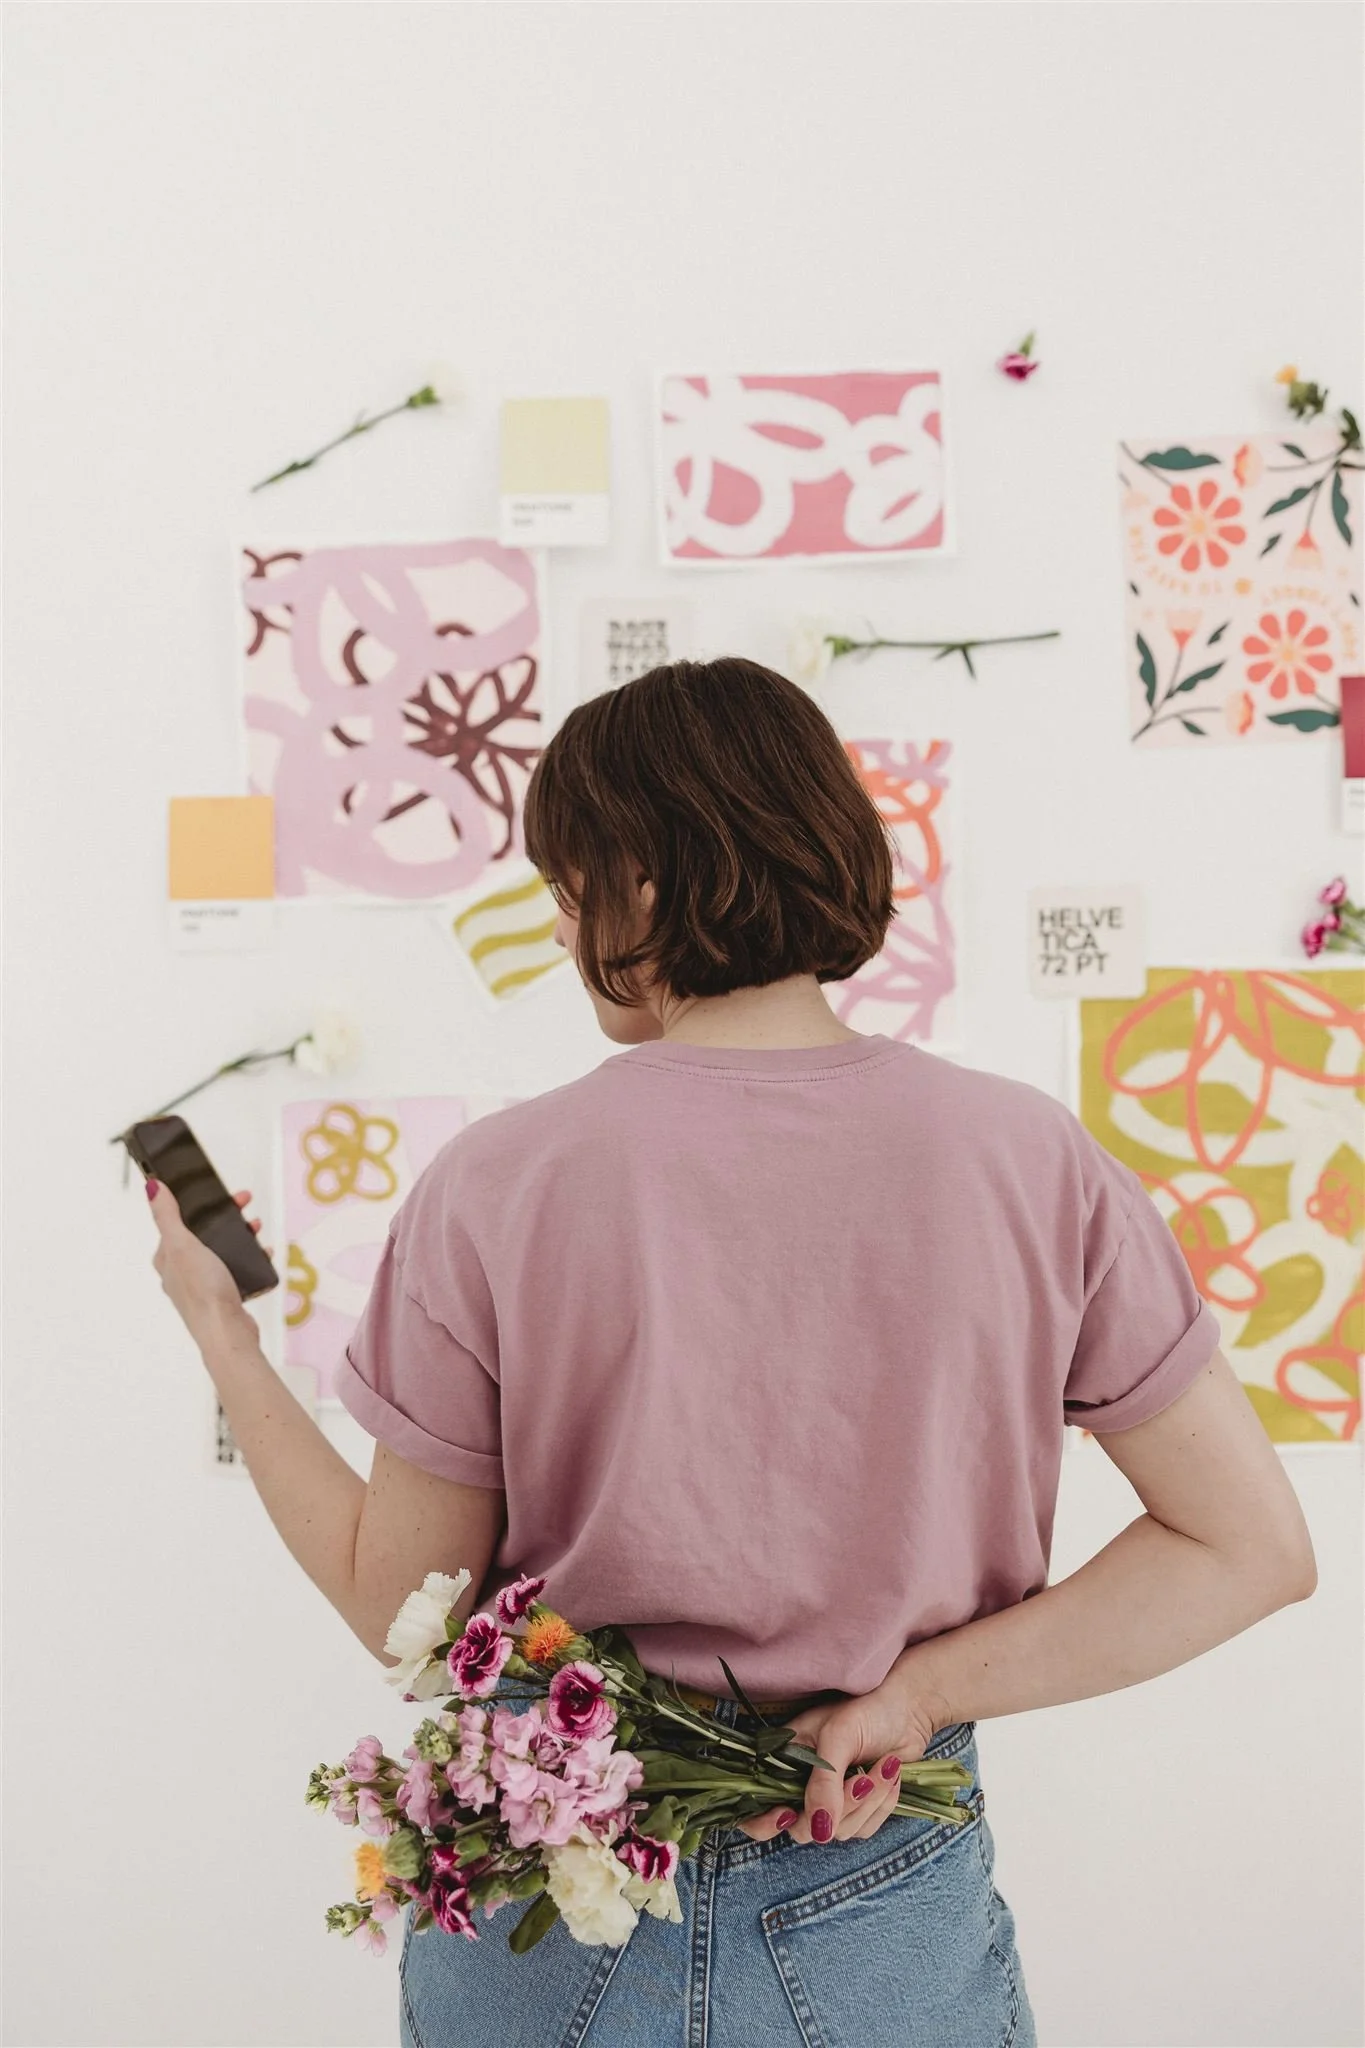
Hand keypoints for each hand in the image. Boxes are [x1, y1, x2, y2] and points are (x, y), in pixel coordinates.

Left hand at [145, 1181, 262, 1348]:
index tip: (215, 1190)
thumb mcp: (182, 1246)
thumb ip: (167, 1216)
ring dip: (238, 1234)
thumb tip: (152, 1188)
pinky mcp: (223, 1295)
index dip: (196, 1203)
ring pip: (220, 1250)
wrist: (227, 1333)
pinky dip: (248, 1257)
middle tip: (243, 1202)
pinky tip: (262, 1253)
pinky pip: (236, 1268)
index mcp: (168, 1258)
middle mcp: (182, 1271)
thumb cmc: (202, 1292)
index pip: (177, 1221)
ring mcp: (203, 1284)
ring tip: (255, 1227)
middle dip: (223, 1216)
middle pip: (202, 1233)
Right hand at [738, 1660, 947, 1846]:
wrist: (908, 1709)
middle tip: (861, 1779)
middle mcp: (802, 1786)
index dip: (764, 1822)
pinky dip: (882, 1805)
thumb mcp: (838, 1737)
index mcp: (784, 1762)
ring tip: (885, 1766)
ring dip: (869, 1802)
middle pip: (804, 1828)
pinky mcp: (857, 1810)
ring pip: (840, 1831)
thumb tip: (820, 1831)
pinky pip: (864, 1829)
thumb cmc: (866, 1710)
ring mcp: (830, 1801)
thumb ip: (823, 1783)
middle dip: (840, 1806)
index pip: (756, 1809)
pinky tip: (890, 1774)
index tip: (788, 1815)